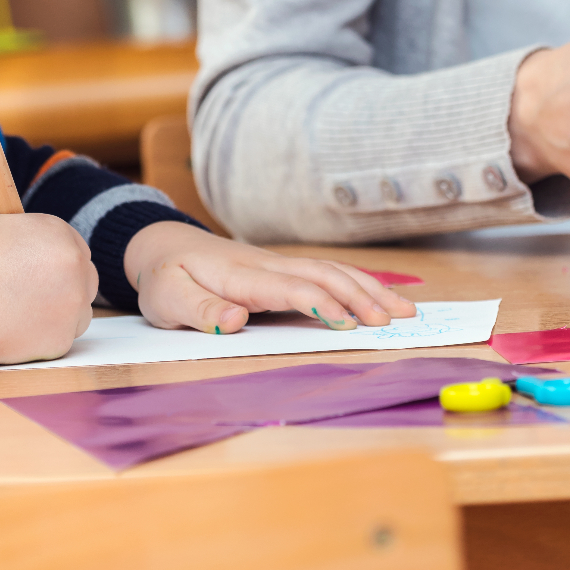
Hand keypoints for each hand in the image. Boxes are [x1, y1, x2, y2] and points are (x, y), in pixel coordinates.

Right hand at [0, 213, 96, 372]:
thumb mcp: (2, 230)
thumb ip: (35, 238)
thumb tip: (51, 249)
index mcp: (58, 232)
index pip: (76, 247)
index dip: (60, 262)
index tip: (47, 274)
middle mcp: (73, 263)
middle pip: (86, 278)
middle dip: (67, 288)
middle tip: (38, 298)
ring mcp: (72, 302)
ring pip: (78, 312)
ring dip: (58, 315)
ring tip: (17, 314)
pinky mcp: (62, 337)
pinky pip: (61, 338)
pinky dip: (43, 339)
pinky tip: (13, 332)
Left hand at [122, 221, 417, 334]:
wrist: (164, 246)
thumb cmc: (165, 277)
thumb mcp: (168, 299)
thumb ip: (200, 309)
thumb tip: (235, 320)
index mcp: (241, 275)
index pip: (290, 288)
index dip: (320, 304)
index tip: (348, 323)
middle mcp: (267, 266)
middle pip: (324, 276)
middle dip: (361, 297)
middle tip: (395, 322)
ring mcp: (279, 265)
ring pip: (332, 272)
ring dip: (370, 290)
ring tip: (405, 312)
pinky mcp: (284, 271)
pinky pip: (328, 274)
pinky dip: (360, 285)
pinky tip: (382, 299)